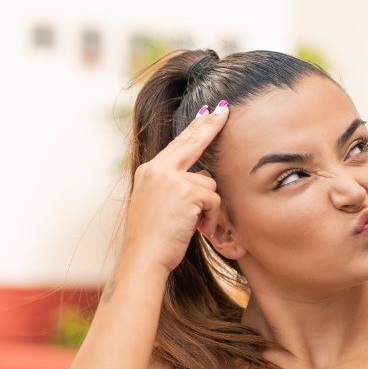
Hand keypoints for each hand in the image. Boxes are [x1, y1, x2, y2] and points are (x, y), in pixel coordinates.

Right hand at [120, 101, 229, 275]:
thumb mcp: (157, 206)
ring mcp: (171, 178)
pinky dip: (211, 217)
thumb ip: (173, 187)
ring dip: (208, 206)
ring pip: (209, 182)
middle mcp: (157, 169)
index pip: (177, 144)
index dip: (194, 127)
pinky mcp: (186, 191)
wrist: (142, 259)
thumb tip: (202, 176)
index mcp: (149, 171)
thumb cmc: (152, 241)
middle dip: (210, 125)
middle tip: (225, 108)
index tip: (206, 111)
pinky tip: (198, 230)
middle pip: (192, 142)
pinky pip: (213, 199)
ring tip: (193, 226)